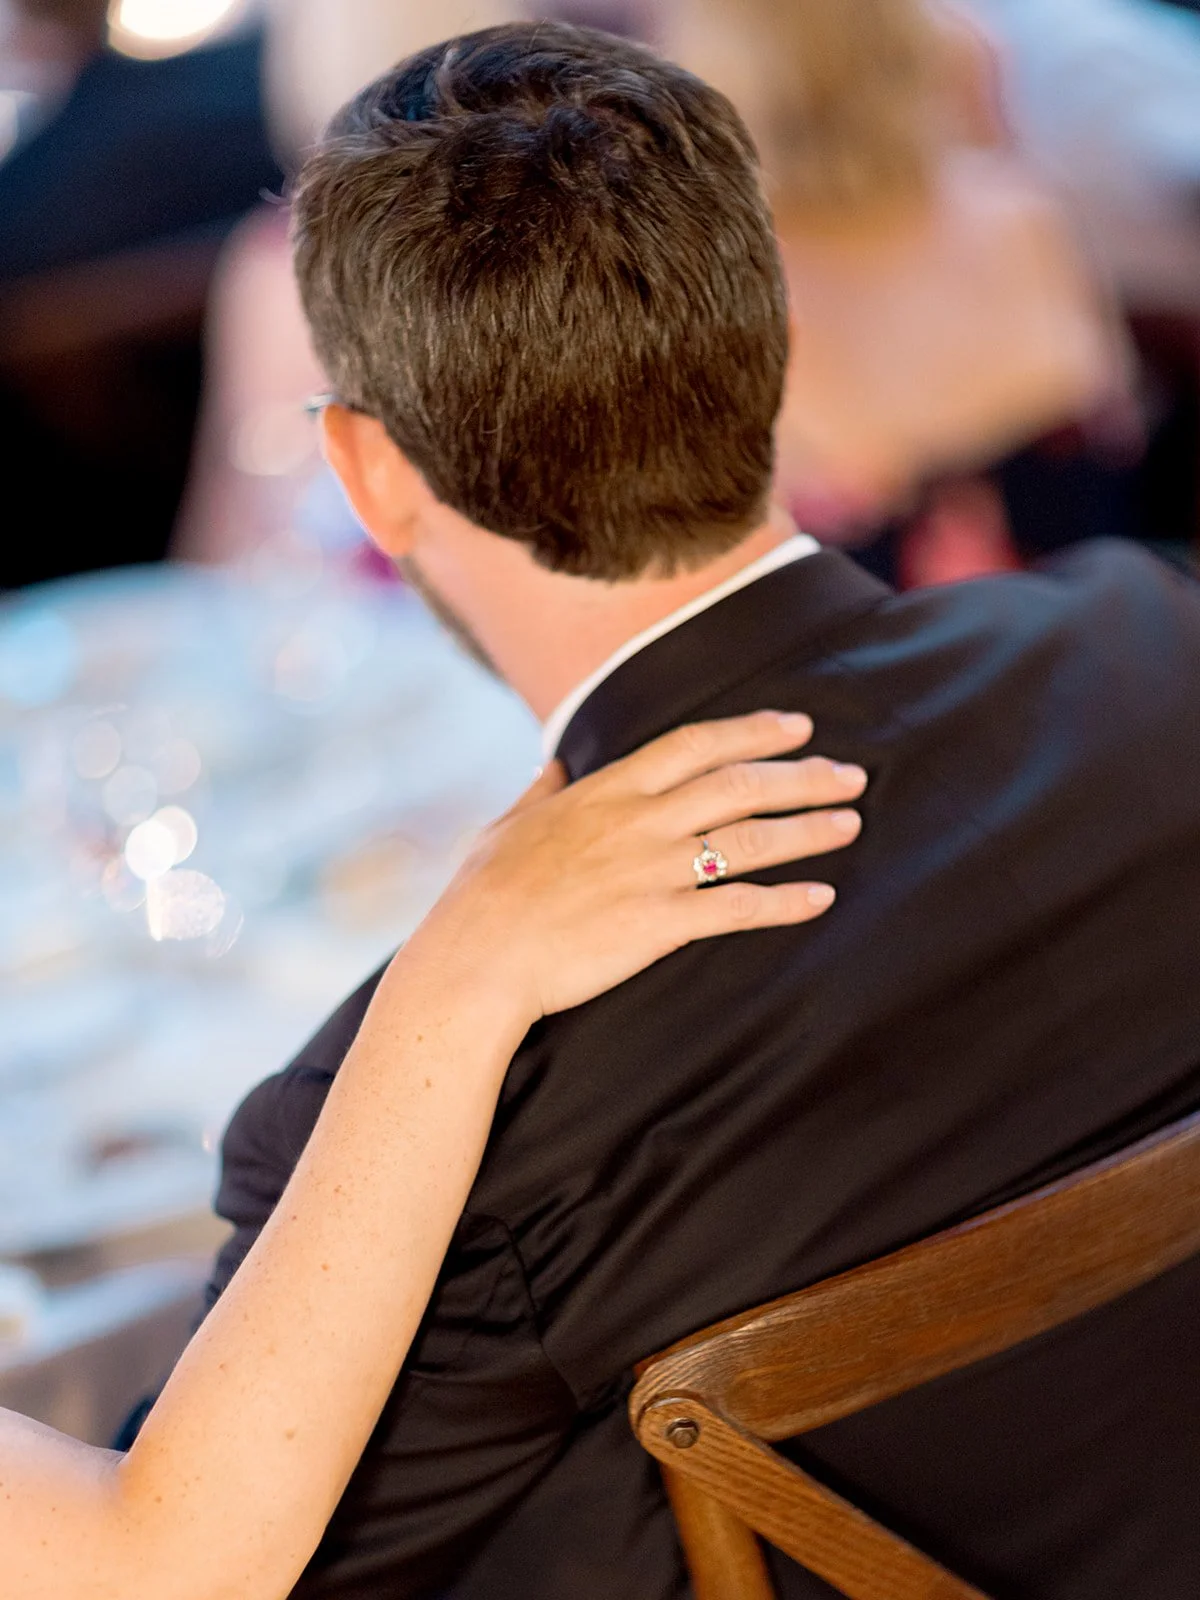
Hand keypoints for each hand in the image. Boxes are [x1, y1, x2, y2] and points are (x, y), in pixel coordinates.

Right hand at [405, 711, 866, 1021]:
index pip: (696, 744)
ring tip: (851, 823)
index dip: (754, 731)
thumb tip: (555, 763)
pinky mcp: (658, 923)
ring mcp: (652, 870)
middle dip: (803, 776)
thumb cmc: (483, 894)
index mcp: (608, 790)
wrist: (475, 957)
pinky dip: (784, 901)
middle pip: (739, 784)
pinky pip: (736, 907)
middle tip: (851, 774)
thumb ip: (543, 790)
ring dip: (808, 829)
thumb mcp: (510, 825)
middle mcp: (640, 821)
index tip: (799, 725)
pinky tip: (821, 898)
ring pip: (748, 839)